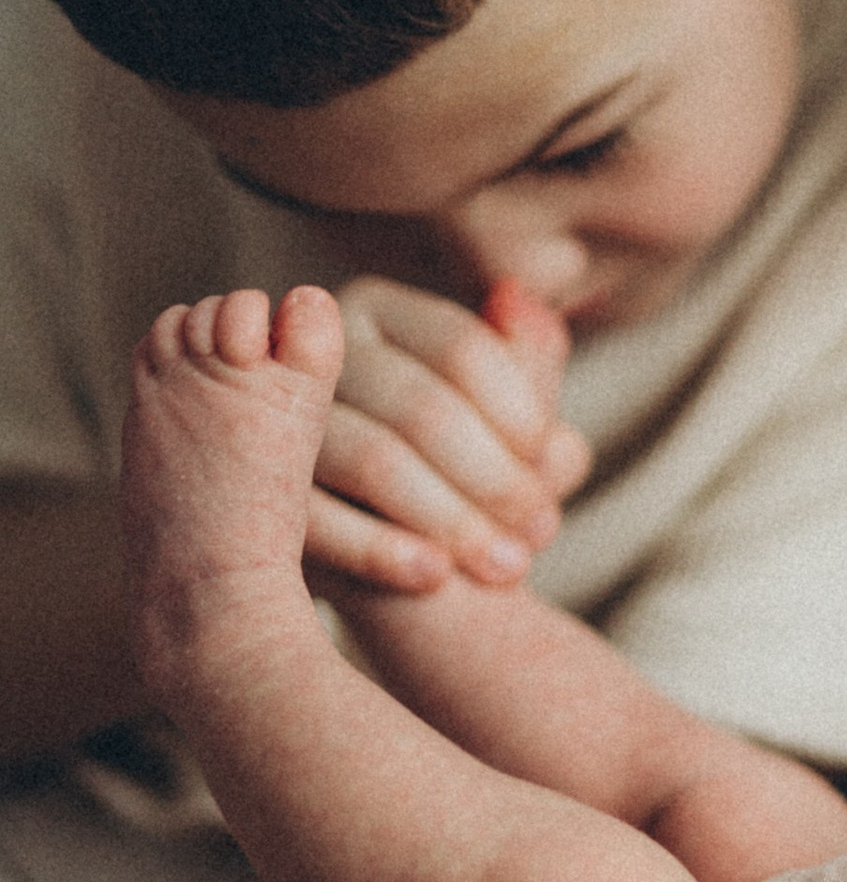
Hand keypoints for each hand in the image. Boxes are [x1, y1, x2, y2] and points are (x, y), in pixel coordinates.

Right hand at [306, 276, 588, 592]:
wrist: (405, 561)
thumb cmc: (465, 474)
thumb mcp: (508, 420)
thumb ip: (530, 370)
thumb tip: (522, 304)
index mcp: (379, 313)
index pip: (462, 348)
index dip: (521, 416)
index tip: (551, 467)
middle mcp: (318, 354)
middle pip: (423, 407)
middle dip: (496, 479)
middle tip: (540, 531)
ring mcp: (277, 424)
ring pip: (377, 462)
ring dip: (454, 522)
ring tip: (507, 566)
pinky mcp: (261, 496)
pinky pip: (323, 524)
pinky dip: (387, 554)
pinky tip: (436, 578)